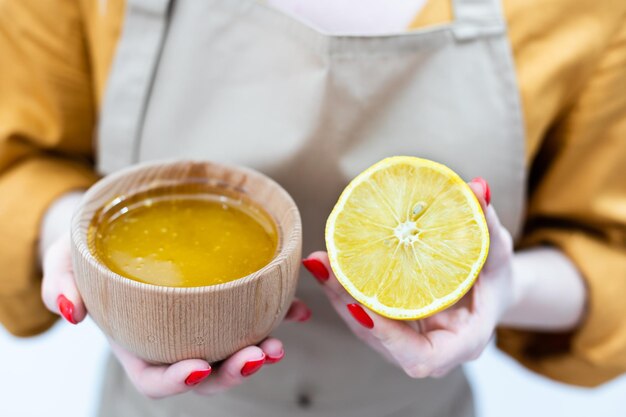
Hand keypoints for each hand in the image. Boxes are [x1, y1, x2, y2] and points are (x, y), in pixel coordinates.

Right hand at [40, 194, 310, 398]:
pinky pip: (253, 314)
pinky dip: (279, 314)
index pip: (154, 378)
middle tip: (259, 356)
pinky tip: (299, 308)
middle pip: (206, 371)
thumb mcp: (66, 262)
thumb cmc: (91, 253)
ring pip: (233, 350)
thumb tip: (70, 311)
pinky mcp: (223, 301)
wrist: (118, 231)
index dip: (177, 380)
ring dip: (261, 350)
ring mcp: (200, 323)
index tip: (200, 366)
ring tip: (281, 341)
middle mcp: (172, 340)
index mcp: (136, 343)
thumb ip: (63, 283)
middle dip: (234, 371)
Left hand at [303, 178, 514, 377]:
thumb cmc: (497, 277)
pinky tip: (328, 264)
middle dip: (347, 306)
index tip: (361, 307)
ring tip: (319, 262)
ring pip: (365, 330)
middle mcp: (431, 350)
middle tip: (323, 267)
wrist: (489, 293)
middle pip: (381, 341)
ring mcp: (408, 342)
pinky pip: (364, 316)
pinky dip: (344, 292)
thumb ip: (487, 224)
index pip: (422, 358)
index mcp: (462, 343)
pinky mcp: (393, 329)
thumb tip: (477, 186)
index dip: (389, 337)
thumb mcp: (499, 252)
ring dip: (338, 297)